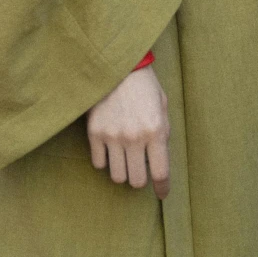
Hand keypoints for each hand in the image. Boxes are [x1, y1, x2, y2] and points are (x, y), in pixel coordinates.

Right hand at [87, 66, 169, 195]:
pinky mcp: (94, 132)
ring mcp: (113, 136)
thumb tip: (158, 160)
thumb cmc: (144, 84)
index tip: (161, 194)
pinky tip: (108, 148)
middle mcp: (134, 137)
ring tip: (123, 157)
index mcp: (155, 130)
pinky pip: (98, 163)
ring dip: (122, 170)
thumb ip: (162, 133)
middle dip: (139, 178)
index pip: (161, 172)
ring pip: (117, 176)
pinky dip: (104, 160)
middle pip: (136, 181)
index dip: (162, 188)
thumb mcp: (162, 106)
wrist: (116, 63)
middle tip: (139, 168)